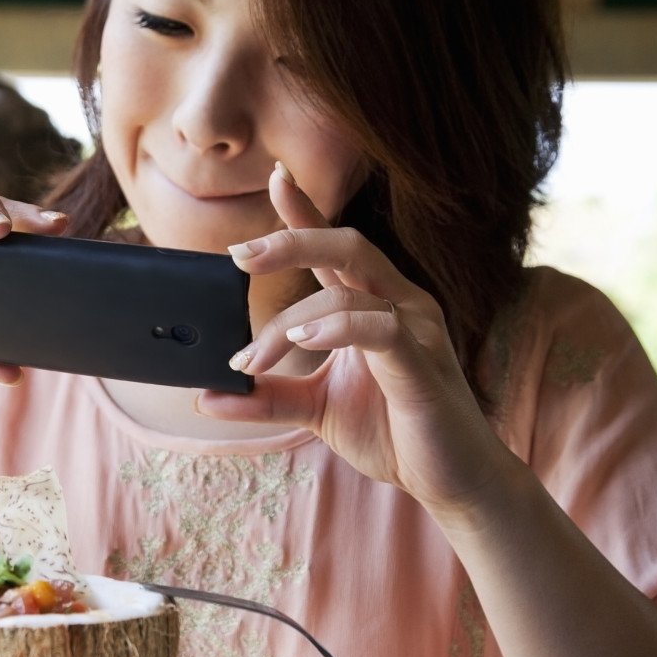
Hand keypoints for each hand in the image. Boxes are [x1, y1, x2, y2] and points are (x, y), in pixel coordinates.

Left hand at [197, 166, 518, 517]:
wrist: (450, 479)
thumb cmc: (393, 433)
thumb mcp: (316, 410)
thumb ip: (267, 397)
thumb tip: (205, 396)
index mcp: (375, 304)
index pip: (336, 248)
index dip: (306, 211)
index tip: (276, 176)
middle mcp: (400, 303)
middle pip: (347, 246)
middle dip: (291, 240)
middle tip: (238, 256)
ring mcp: (417, 330)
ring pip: (350, 292)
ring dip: (290, 322)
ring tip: (254, 359)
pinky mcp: (424, 364)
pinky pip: (382, 328)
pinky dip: (337, 328)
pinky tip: (304, 342)